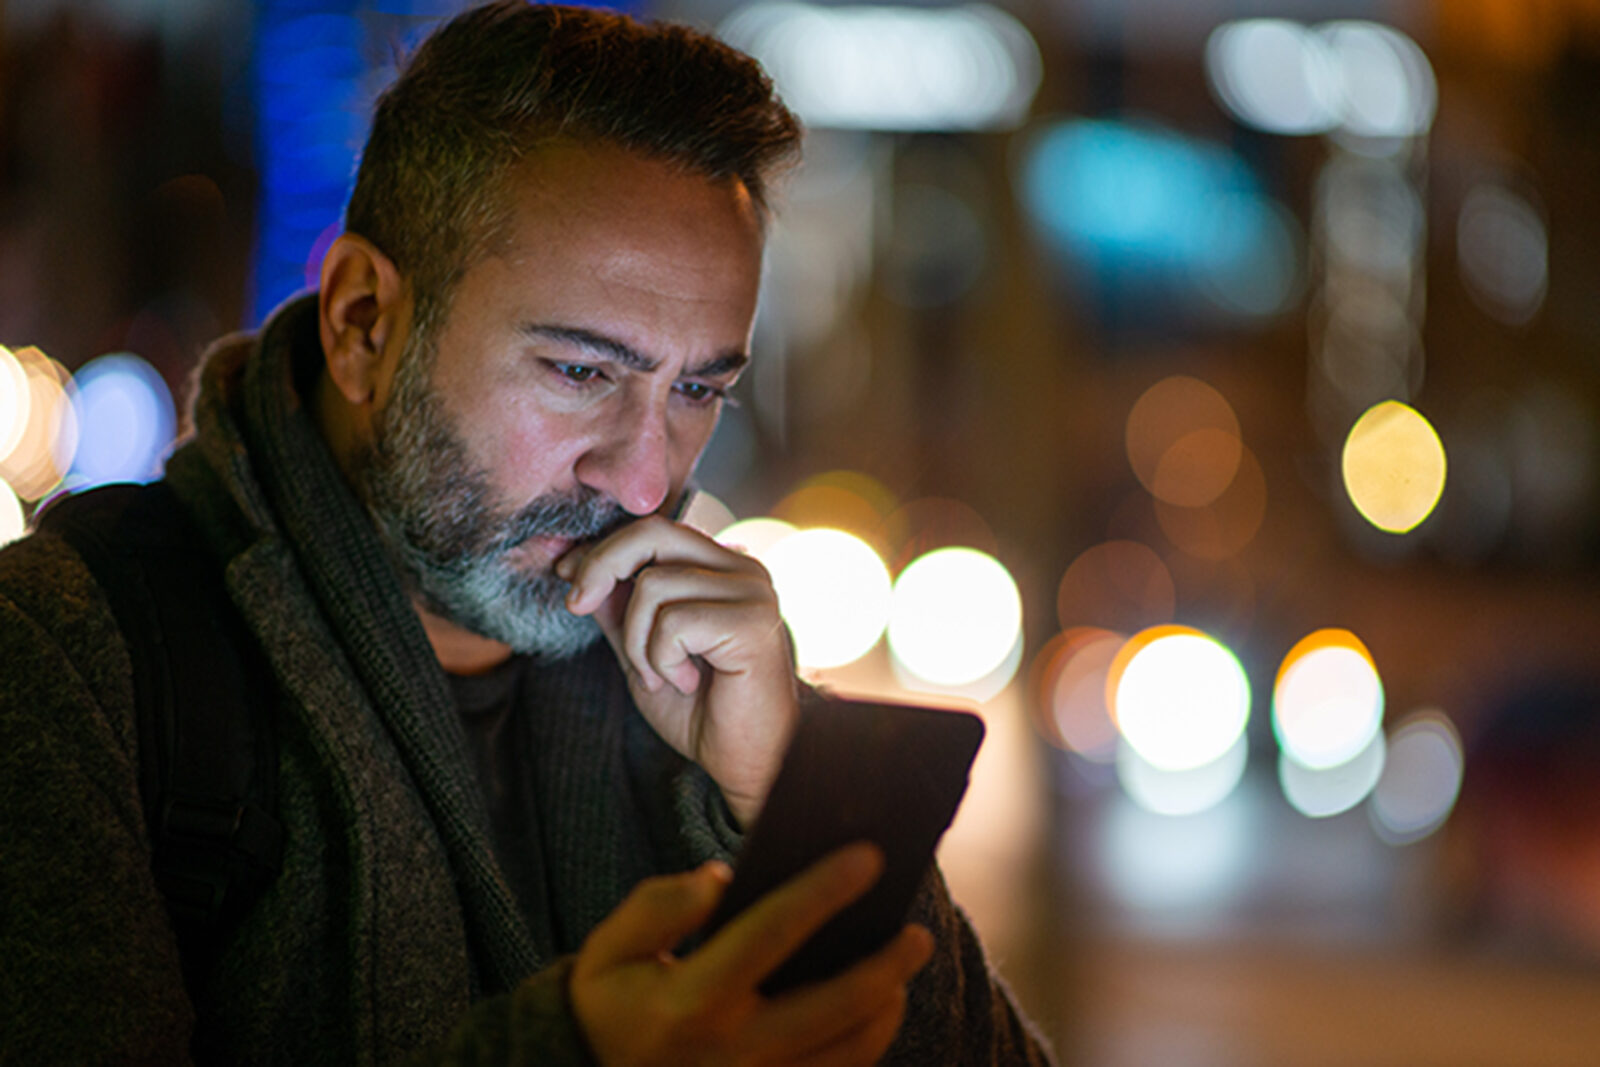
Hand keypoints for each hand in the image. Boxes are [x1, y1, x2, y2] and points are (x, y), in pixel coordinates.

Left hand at [556, 516, 797, 825]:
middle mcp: (741, 570)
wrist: (746, 762)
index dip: (601, 548)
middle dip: (601, 567)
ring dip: (639, 643)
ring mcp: (752, 591)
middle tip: (575, 605)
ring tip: (665, 677)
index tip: (564, 574)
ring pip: (654, 586)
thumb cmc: (701, 711)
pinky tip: (688, 682)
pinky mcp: (752, 620)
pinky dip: (663, 660)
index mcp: (720, 569)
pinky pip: (674, 623)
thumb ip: (616, 607)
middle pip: (653, 534)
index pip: (653, 531)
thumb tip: (571, 565)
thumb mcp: (640, 651)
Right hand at [569, 844, 934, 1065]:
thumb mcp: (608, 949)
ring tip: (900, 973)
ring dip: (884, 1012)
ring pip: (846, 1055)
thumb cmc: (608, 1005)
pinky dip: (863, 1050)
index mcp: (691, 1000)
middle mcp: (731, 1050)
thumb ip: (658, 906)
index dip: (823, 891)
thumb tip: (719, 878)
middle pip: (833, 1007)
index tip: (868, 857)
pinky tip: (874, 1015)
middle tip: (918, 933)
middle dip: (886, 966)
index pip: (771, 933)